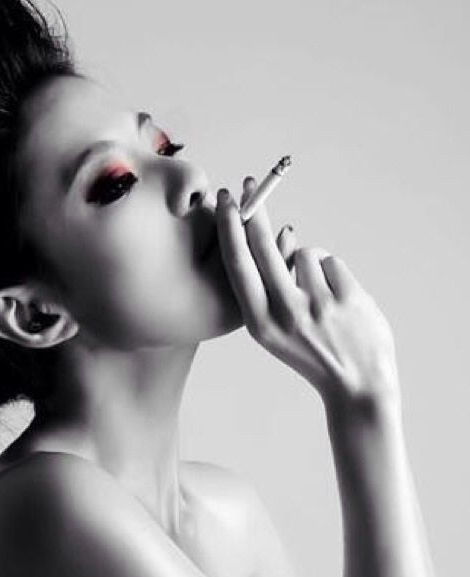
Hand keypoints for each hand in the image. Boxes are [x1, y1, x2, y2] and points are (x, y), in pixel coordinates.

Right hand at [214, 177, 399, 407]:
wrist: (356, 386)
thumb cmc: (310, 354)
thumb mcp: (273, 332)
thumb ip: (268, 290)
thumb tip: (278, 235)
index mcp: (259, 323)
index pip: (238, 265)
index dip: (229, 228)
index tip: (226, 202)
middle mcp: (284, 312)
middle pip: (262, 245)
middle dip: (253, 209)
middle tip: (249, 184)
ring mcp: (317, 304)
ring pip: (303, 252)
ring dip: (309, 264)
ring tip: (319, 295)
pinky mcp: (347, 298)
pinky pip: (331, 262)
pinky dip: (332, 274)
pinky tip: (338, 300)